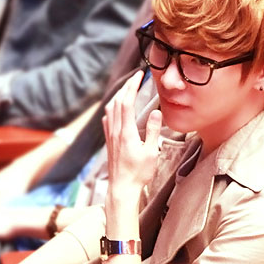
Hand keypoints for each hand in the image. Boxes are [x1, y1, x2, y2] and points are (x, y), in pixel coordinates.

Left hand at [102, 72, 161, 201]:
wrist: (121, 188)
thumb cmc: (138, 174)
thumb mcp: (150, 153)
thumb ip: (152, 131)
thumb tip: (156, 112)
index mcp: (126, 132)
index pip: (126, 102)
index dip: (132, 86)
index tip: (139, 75)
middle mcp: (115, 131)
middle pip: (117, 102)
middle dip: (126, 86)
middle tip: (135, 78)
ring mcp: (110, 136)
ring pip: (110, 109)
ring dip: (118, 95)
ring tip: (127, 89)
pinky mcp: (109, 141)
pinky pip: (107, 118)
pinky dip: (112, 108)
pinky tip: (116, 109)